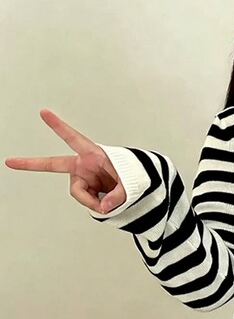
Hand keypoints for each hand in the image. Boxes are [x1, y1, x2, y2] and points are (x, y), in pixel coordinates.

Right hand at [5, 109, 125, 213]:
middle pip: (54, 165)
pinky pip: (86, 200)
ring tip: (110, 201)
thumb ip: (118, 194)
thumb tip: (104, 206)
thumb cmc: (133, 175)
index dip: (59, 126)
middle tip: (10, 161)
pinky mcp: (85, 189)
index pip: (73, 138)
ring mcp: (82, 177)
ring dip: (93, 201)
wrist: (135, 185)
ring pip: (79, 194)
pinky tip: (106, 202)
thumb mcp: (130, 183)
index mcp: (93, 154)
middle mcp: (84, 165)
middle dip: (31, 163)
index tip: (44, 112)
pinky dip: (96, 205)